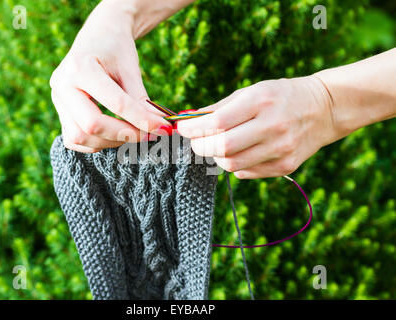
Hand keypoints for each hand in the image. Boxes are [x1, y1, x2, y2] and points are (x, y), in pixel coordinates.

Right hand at [49, 0, 170, 152]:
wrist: (98, 35)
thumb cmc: (116, 48)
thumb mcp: (130, 70)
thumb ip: (141, 101)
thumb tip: (160, 128)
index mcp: (80, 67)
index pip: (115, 104)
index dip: (142, 120)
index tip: (163, 128)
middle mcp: (61, 84)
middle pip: (91, 126)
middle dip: (124, 135)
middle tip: (149, 135)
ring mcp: (57, 99)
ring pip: (80, 138)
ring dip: (110, 142)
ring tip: (134, 134)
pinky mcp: (60, 111)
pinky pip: (74, 139)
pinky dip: (96, 143)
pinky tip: (115, 134)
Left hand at [177, 76, 335, 178]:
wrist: (324, 109)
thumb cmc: (281, 96)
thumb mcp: (252, 91)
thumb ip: (219, 108)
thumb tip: (188, 120)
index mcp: (261, 101)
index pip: (217, 122)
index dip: (194, 129)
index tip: (183, 129)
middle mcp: (272, 126)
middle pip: (222, 147)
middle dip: (200, 146)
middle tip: (196, 141)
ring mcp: (281, 149)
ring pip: (232, 164)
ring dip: (216, 157)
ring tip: (217, 146)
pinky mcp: (286, 165)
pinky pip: (246, 173)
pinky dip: (235, 165)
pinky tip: (239, 153)